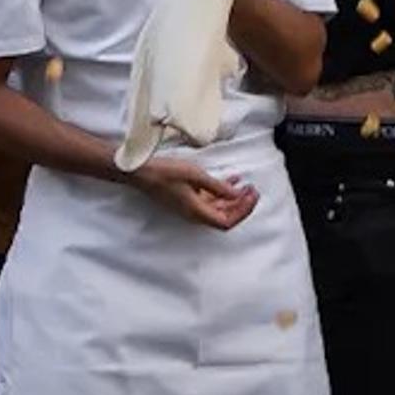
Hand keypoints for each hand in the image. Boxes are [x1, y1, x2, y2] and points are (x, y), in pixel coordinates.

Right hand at [127, 156, 257, 230]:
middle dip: (241, 205)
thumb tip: (237, 194)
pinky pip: (209, 201)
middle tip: (253, 190)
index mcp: (197, 211)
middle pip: (224, 217)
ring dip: (233, 198)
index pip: (226, 222)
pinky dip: (221, 193)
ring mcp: (190, 207)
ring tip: (245, 184)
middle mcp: (194, 214)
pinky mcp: (186, 199)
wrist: (142, 172)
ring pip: (218, 209)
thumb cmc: (166, 173)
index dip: (242, 212)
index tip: (252, 195)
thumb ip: (218, 187)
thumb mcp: (196, 176)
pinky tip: (229, 180)